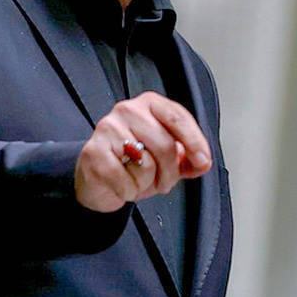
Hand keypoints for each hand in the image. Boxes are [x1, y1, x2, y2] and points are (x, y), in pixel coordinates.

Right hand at [74, 91, 212, 211]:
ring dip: (147, 183)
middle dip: (170, 173)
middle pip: (165, 144)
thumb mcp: (165, 160)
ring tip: (137, 180)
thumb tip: (202, 162)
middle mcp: (127, 110)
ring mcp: (108, 128)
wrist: (97, 180)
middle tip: (163, 182)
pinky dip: (129, 191)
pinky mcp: (94, 152)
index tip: (203, 161)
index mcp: (149, 105)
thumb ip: (187, 159)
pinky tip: (122, 184)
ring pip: (146, 164)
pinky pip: (126, 180)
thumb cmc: (131, 164)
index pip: (177, 117)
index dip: (194, 141)